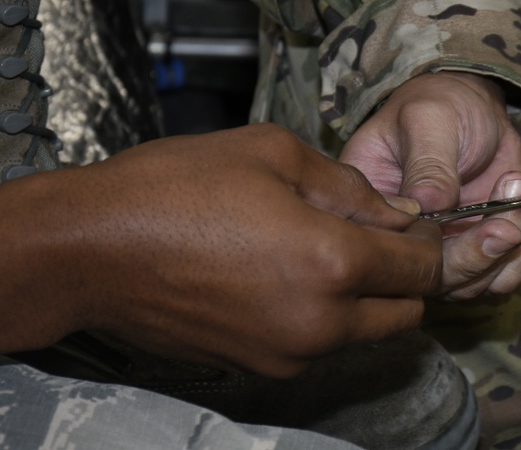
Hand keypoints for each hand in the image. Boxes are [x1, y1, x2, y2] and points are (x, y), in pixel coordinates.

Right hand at [0, 124, 441, 376]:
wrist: (89, 249)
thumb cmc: (174, 188)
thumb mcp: (273, 154)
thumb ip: (350, 186)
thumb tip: (399, 211)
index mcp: (332, 264)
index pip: (421, 269)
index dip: (432, 244)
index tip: (421, 224)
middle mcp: (319, 323)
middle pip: (404, 314)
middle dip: (405, 278)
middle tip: (377, 236)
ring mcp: (287, 354)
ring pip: (362, 333)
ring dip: (364, 298)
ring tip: (322, 247)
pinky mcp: (257, 367)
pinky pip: (317, 343)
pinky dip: (322, 315)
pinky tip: (283, 272)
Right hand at [339, 72, 520, 298]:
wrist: (473, 106)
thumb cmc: (438, 105)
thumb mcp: (428, 120)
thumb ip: (428, 162)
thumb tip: (429, 204)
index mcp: (370, 208)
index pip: (386, 251)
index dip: (423, 244)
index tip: (455, 205)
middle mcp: (402, 241)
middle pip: (433, 280)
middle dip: (475, 255)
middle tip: (505, 223)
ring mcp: (441, 252)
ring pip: (475, 284)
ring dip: (508, 246)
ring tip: (517, 184)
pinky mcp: (477, 252)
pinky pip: (507, 274)